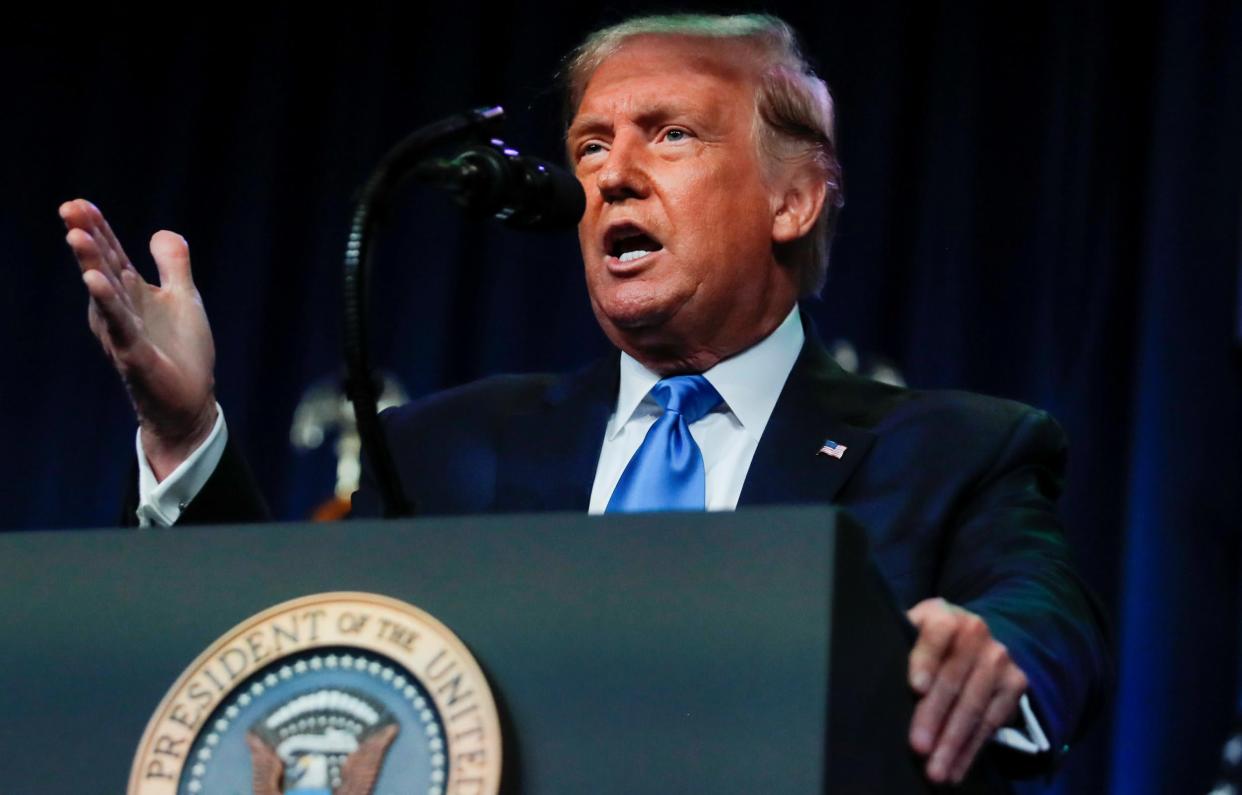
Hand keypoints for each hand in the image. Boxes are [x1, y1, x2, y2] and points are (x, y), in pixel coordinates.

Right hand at [61, 199, 217, 479]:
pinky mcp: (133, 354)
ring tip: (76, 235)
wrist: (188, 402)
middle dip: (88, 237)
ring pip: (105, 292)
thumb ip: (173, 265)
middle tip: (68, 208)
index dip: (98, 228)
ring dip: (91, 263)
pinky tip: (94, 281)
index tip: (79, 202)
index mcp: (131, 294)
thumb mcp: (183, 298)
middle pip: (102, 266)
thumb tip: (161, 231)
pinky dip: (107, 302)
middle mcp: (120, 309)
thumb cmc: (181, 352)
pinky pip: (119, 325)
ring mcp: (123, 332)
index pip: (112, 254)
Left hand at [906, 598, 1027, 784]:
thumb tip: (867, 672)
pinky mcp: (1015, 682)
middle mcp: (976, 631)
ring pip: (974, 704)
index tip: (916, 688)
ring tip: (936, 769)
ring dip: (953, 741)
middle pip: (953, 678)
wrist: (972, 636)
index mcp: (944, 614)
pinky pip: (992, 721)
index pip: (937, 633)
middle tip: (918, 747)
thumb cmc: (926, 639)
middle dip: (934, 716)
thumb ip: (898, 645)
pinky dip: (971, 749)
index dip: (926, 659)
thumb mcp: (910, 630)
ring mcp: (999, 657)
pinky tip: (956, 767)